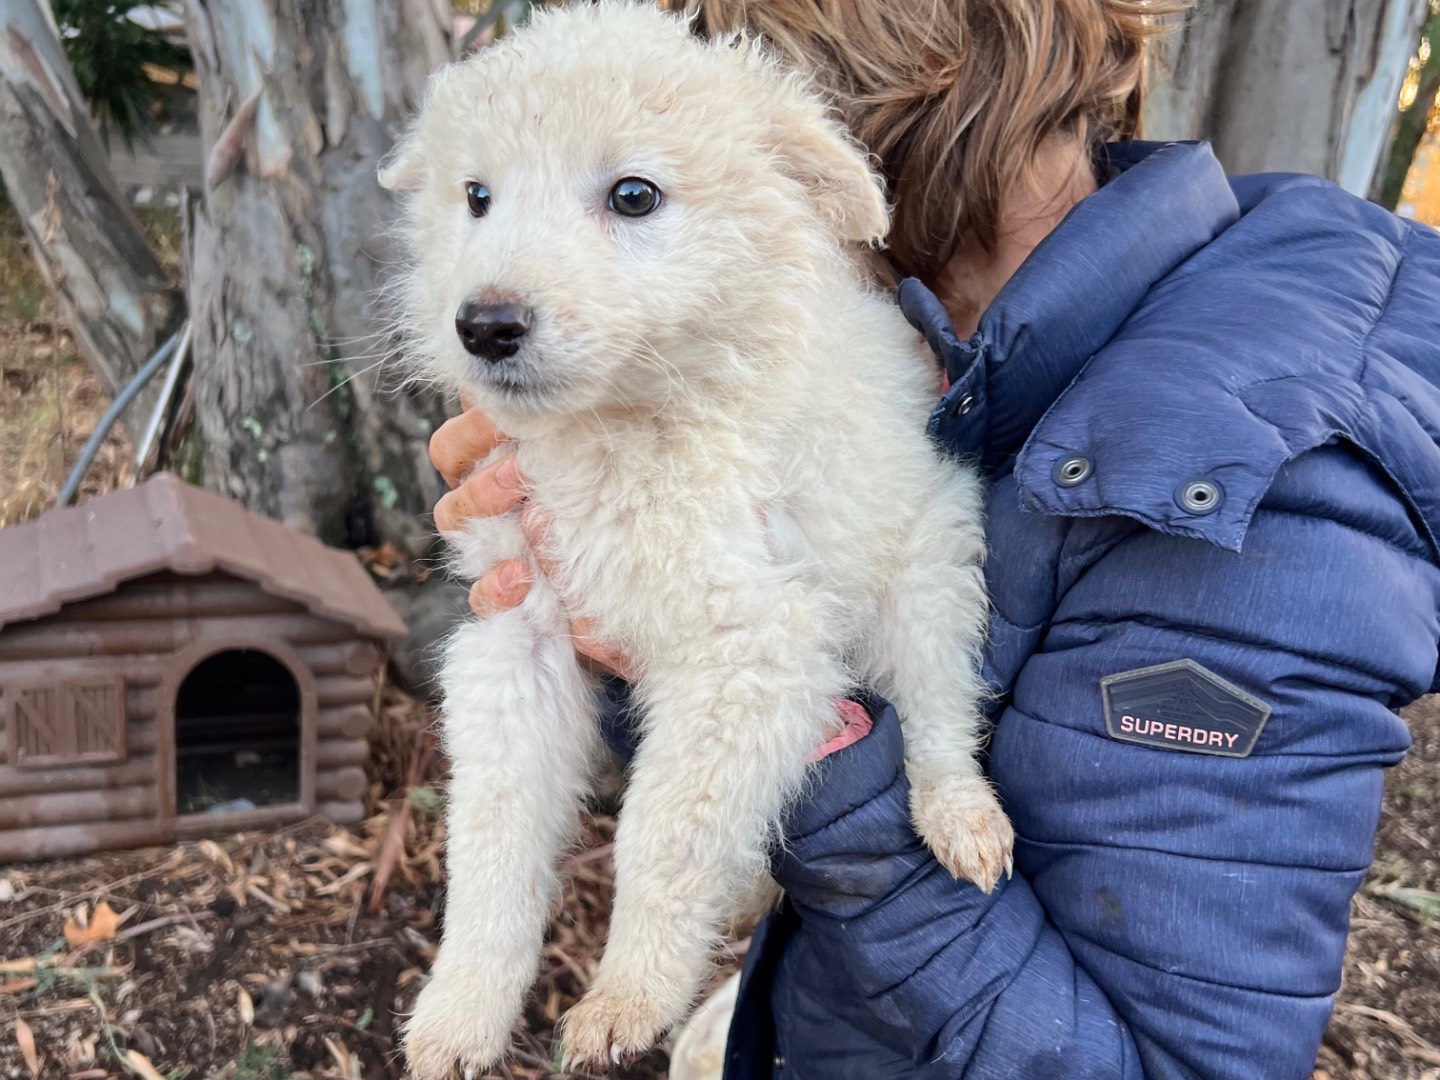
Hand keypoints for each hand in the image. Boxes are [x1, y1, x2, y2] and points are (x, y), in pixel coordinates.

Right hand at [429, 401, 634, 679]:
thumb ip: (568, 430)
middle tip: (521, 472)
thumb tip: (554, 396)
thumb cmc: (623, 496)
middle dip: (481, 472)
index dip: (470, 433)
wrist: (645, 572)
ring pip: (453, 522)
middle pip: (449, 475)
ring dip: (482, 513)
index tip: (506, 426)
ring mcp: (491, 547)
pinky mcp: (507, 596)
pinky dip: (495, 586)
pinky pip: (481, 596)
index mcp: (499, 464)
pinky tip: (522, 578)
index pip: (455, 444)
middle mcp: (487, 502)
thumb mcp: (601, 455)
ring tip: (527, 516)